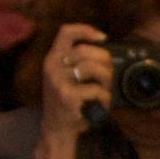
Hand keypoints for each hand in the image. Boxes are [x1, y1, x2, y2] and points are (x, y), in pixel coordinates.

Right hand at [34, 24, 109, 158]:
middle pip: (87, 51)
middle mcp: (53, 67)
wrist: (57, 128)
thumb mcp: (64, 76)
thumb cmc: (67, 100)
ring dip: (106, 80)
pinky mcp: (68, 97)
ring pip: (94, 69)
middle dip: (105, 62)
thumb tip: (103, 47)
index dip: (86, 30)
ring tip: (104, 90)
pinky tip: (100, 105)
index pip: (66, 32)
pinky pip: (97, 90)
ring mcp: (59, 82)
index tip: (102, 37)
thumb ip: (77, 61)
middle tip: (107, 75)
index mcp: (53, 58)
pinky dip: (105, 99)